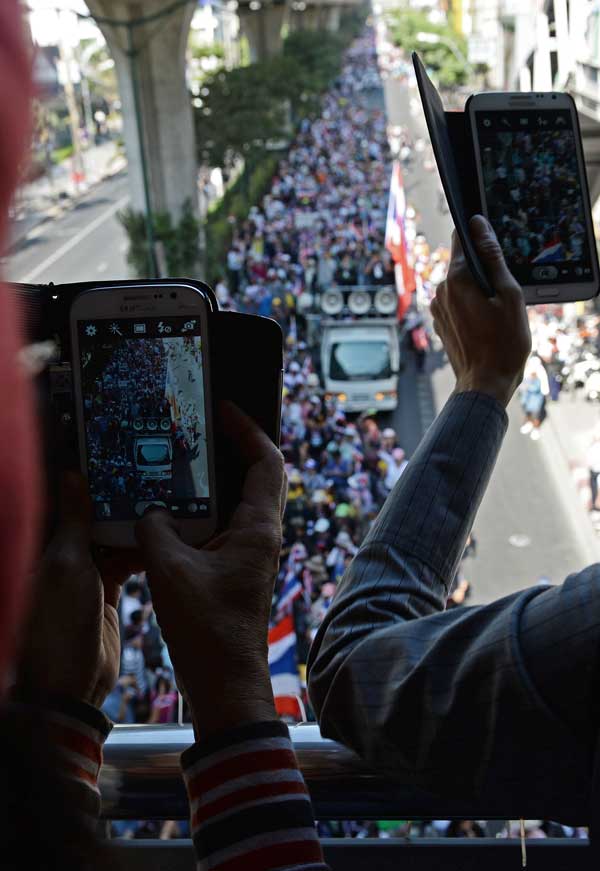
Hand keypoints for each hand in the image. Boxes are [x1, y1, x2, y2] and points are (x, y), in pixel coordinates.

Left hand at [18, 474, 138, 708]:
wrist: (70, 683)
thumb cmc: (58, 624)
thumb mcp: (67, 563)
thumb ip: (74, 520)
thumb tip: (72, 475)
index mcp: (47, 546)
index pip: (71, 505)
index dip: (92, 486)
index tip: (118, 464)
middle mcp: (65, 558)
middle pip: (95, 521)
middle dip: (118, 504)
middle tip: (149, 483)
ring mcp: (86, 577)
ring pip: (113, 541)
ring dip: (134, 530)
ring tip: (160, 510)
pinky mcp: (106, 595)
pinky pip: (126, 565)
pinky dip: (142, 555)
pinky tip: (160, 545)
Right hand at [136, 402, 286, 735]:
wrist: (225, 681)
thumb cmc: (208, 630)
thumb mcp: (170, 571)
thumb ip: (156, 530)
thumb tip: (151, 511)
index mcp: (258, 529)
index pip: (266, 462)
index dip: (248, 430)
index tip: (224, 410)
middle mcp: (261, 535)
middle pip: (258, 476)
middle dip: (233, 448)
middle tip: (201, 429)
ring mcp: (251, 553)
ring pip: (239, 502)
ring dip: (215, 482)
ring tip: (182, 463)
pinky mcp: (236, 568)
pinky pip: (223, 526)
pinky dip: (202, 512)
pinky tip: (172, 512)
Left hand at [431, 215, 530, 406]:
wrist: (485, 384)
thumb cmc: (503, 343)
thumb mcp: (510, 294)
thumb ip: (493, 257)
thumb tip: (478, 225)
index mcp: (456, 279)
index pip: (461, 239)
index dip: (478, 235)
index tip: (493, 242)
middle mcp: (440, 291)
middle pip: (463, 264)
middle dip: (484, 270)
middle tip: (504, 292)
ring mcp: (438, 308)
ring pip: (461, 285)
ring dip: (478, 290)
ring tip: (496, 312)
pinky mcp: (440, 323)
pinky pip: (457, 303)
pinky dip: (471, 306)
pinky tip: (486, 323)